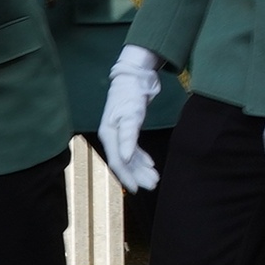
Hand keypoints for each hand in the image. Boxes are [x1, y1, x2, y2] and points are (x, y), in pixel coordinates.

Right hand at [98, 47, 163, 191]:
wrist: (134, 76)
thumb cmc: (131, 94)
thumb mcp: (131, 115)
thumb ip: (128, 137)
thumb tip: (125, 160)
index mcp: (109, 134)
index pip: (117, 161)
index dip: (127, 176)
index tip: (137, 189)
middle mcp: (112, 136)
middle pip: (124, 162)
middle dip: (138, 175)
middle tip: (154, 184)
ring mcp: (119, 133)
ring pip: (130, 157)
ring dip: (142, 168)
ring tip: (155, 178)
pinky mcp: (128, 129)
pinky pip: (133, 148)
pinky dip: (142, 157)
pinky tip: (150, 163)